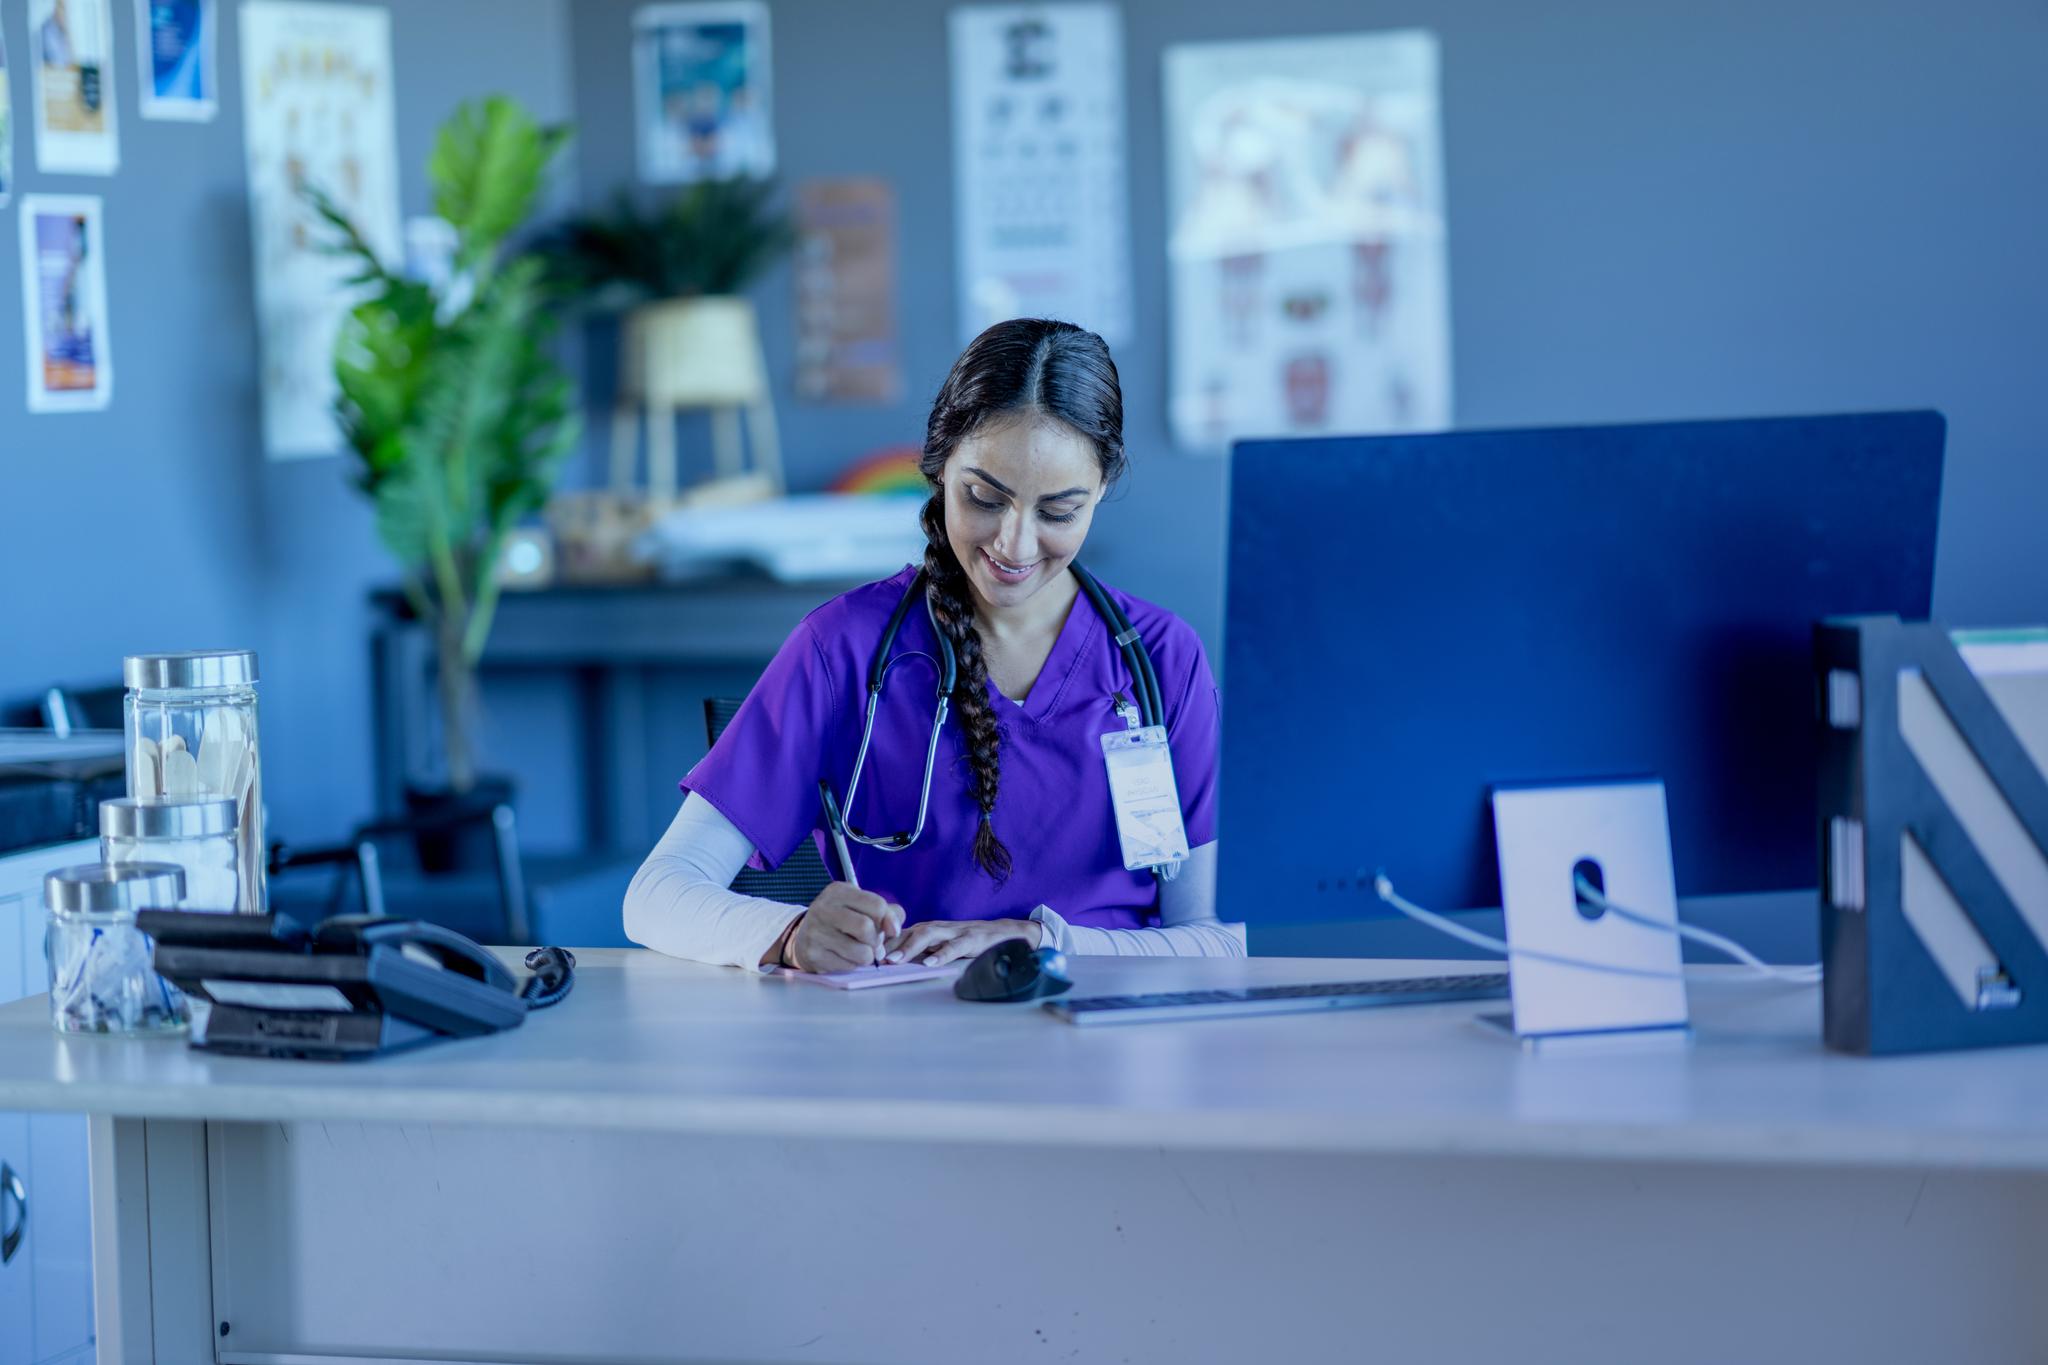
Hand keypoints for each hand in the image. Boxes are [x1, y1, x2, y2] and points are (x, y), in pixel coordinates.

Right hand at [783, 883, 905, 971]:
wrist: (803, 936)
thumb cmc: (841, 919)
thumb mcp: (860, 906)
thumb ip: (886, 912)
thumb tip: (895, 930)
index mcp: (838, 892)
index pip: (876, 905)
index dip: (889, 920)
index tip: (889, 929)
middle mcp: (824, 909)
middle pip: (866, 927)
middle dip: (876, 940)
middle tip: (873, 942)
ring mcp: (816, 932)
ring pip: (861, 952)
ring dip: (867, 956)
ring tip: (860, 950)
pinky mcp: (814, 955)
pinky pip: (849, 966)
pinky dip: (853, 964)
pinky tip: (845, 956)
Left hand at [887, 917, 1040, 966]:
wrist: (1007, 934)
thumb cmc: (970, 941)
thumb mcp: (941, 946)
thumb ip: (920, 952)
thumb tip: (891, 964)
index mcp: (930, 930)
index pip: (900, 932)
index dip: (882, 941)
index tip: (863, 952)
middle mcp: (939, 927)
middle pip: (909, 930)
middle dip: (889, 943)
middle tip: (872, 956)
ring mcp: (956, 931)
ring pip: (929, 934)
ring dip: (909, 947)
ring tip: (894, 960)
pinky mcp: (974, 939)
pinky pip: (956, 946)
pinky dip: (942, 954)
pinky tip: (930, 963)